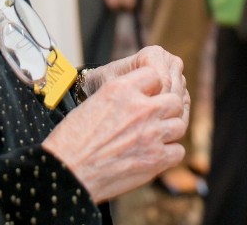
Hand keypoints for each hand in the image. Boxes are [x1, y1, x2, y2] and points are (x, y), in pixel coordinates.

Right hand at [43, 48, 189, 201]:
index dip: (152, 87)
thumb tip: (137, 97)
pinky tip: (155, 154)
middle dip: (166, 109)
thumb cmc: (73, 140)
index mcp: (122, 88)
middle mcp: (141, 107)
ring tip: (154, 137)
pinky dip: (169, 153)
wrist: (67, 171)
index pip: (155, 75)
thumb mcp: (94, 102)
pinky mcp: (156, 159)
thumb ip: (120, 96)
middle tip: (154, 119)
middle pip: (174, 100)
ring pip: (179, 124)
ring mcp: (151, 133)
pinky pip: (178, 150)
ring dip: (169, 130)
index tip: (148, 96)